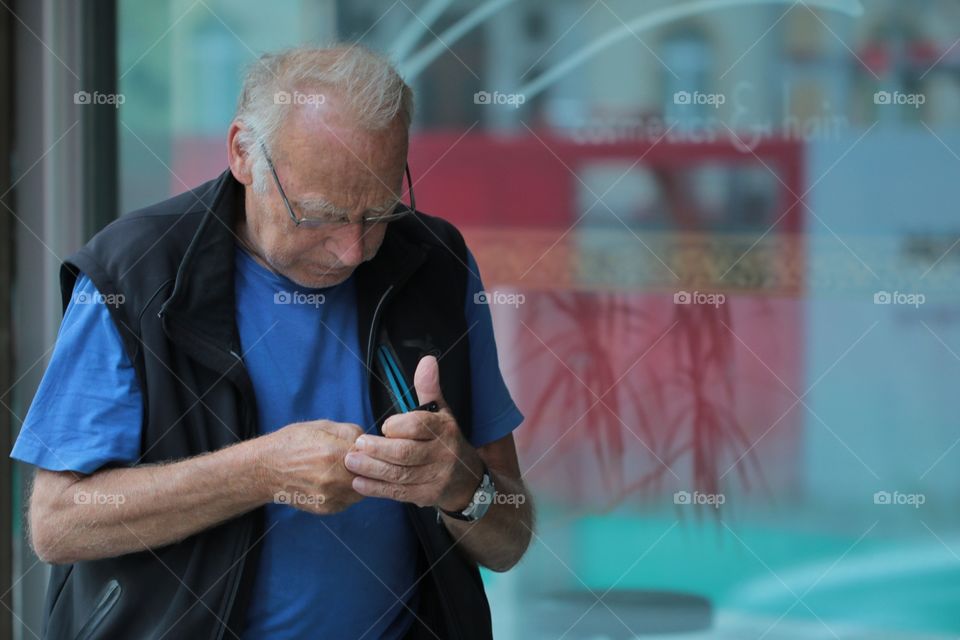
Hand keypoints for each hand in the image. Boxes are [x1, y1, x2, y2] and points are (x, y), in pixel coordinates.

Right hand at [258, 420, 364, 513]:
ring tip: (346, 469)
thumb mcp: (323, 426)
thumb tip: (369, 441)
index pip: (373, 455)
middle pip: (371, 475)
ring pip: (363, 490)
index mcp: (335, 453)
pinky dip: (348, 491)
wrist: (265, 469)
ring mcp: (330, 496)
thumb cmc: (293, 443)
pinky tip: (336, 481)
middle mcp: (334, 478)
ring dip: (361, 480)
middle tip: (359, 459)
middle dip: (370, 467)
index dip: (374, 450)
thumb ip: (351, 432)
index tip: (369, 447)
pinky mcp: (326, 508)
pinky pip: (349, 500)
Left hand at [345, 355, 483, 509]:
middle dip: (378, 450)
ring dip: (372, 469)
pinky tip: (359, 483)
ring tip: (351, 462)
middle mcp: (442, 454)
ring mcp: (435, 478)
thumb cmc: (445, 440)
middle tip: (357, 445)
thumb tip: (427, 360)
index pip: (419, 426)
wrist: (466, 480)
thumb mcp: (441, 412)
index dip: (398, 426)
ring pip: (400, 474)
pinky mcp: (425, 496)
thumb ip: (429, 388)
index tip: (384, 427)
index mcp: (444, 430)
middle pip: (406, 453)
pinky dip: (376, 489)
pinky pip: (398, 492)